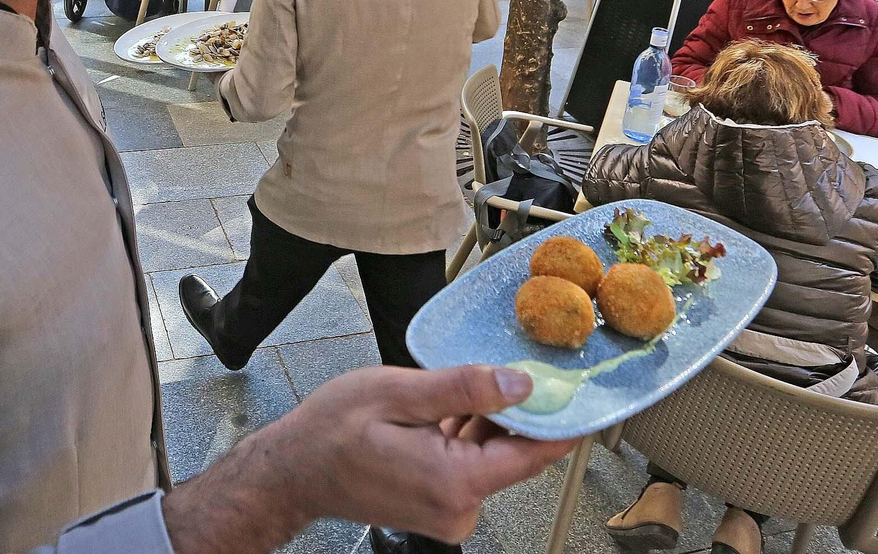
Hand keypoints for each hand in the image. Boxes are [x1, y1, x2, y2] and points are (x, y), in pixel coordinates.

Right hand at [163, 365, 574, 553]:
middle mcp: (459, 507)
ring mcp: (450, 512)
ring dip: (487, 421)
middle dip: (516, 409)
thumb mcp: (396, 392)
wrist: (293, 471)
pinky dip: (469, 436)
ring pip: (493, 456)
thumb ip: (462, 388)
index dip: (562, 419)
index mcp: (454, 481)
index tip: (583, 390)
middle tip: (516, 364)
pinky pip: (472, 465)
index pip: (533, 453)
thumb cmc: (330, 433)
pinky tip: (451, 409)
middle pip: (514, 452)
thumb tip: (519, 384)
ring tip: (465, 385)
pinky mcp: (441, 507)